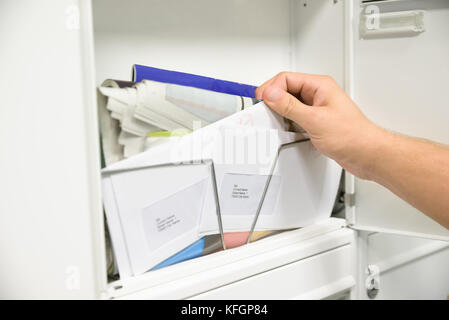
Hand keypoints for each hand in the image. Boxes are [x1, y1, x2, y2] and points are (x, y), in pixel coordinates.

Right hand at [255, 72, 384, 179]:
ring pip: (290, 103)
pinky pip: (295, 116)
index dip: (271, 88)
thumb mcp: (315, 120)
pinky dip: (287, 121)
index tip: (262, 101)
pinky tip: (285, 129)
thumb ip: (290, 106)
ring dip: (280, 111)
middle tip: (262, 109)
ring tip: (273, 119)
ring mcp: (317, 108)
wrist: (366, 154)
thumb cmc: (352, 136)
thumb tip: (271, 94)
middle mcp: (318, 94)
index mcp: (320, 86)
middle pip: (286, 89)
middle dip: (273, 98)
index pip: (286, 78)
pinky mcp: (316, 121)